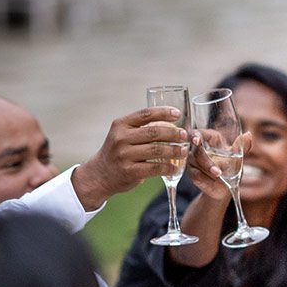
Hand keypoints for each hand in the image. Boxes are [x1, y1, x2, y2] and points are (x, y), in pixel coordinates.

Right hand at [72, 107, 189, 210]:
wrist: (100, 174)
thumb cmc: (120, 151)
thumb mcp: (123, 134)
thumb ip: (141, 128)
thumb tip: (173, 123)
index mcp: (121, 125)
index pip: (145, 114)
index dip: (163, 112)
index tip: (178, 113)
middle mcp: (121, 138)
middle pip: (153, 132)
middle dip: (173, 133)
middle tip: (185, 135)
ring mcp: (124, 155)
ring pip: (155, 150)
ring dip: (174, 150)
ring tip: (184, 151)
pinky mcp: (129, 171)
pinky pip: (154, 168)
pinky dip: (167, 167)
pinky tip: (175, 167)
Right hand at [185, 131, 252, 201]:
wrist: (226, 188)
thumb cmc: (232, 168)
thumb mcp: (238, 157)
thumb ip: (242, 146)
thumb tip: (248, 135)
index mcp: (211, 138)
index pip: (198, 133)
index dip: (195, 136)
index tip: (197, 140)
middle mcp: (198, 147)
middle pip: (197, 150)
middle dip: (207, 163)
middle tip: (218, 173)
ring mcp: (193, 160)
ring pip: (196, 163)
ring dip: (209, 172)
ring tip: (220, 177)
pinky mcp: (192, 173)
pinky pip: (196, 175)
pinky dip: (207, 180)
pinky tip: (214, 183)